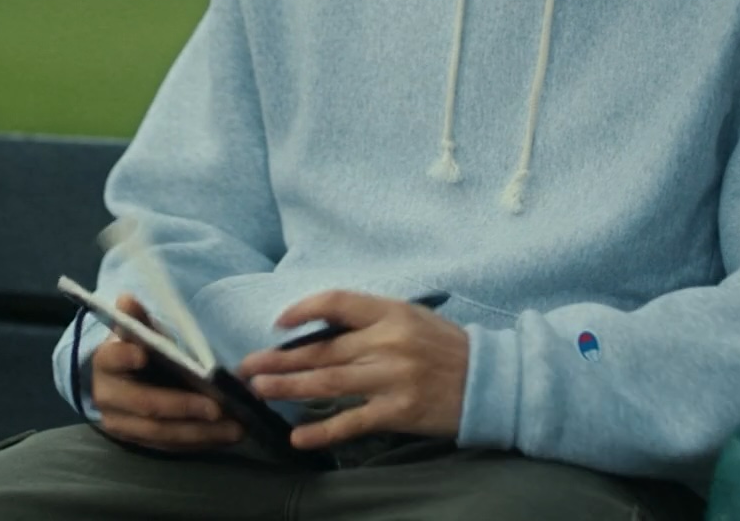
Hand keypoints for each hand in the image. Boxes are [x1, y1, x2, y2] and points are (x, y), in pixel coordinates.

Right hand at [90, 294, 242, 449]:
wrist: (120, 381)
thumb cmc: (137, 349)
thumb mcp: (139, 331)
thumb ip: (138, 319)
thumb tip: (127, 299)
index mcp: (105, 362)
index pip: (111, 358)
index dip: (124, 357)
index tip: (143, 354)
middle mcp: (108, 398)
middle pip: (145, 405)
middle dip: (183, 406)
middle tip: (218, 407)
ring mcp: (122, 424)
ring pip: (161, 432)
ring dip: (199, 431)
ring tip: (235, 427)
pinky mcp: (139, 442)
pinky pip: (170, 446)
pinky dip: (199, 441)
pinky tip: (226, 436)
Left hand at [239, 290, 468, 449]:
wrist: (491, 381)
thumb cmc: (447, 348)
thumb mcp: (412, 318)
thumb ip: (371, 321)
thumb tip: (321, 331)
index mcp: (391, 312)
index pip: (336, 302)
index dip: (302, 309)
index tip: (278, 323)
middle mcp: (388, 341)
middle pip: (322, 349)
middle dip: (280, 358)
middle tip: (248, 365)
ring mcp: (392, 378)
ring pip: (328, 383)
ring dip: (289, 386)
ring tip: (260, 389)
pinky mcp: (398, 412)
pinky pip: (352, 421)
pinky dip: (322, 431)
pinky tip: (298, 436)